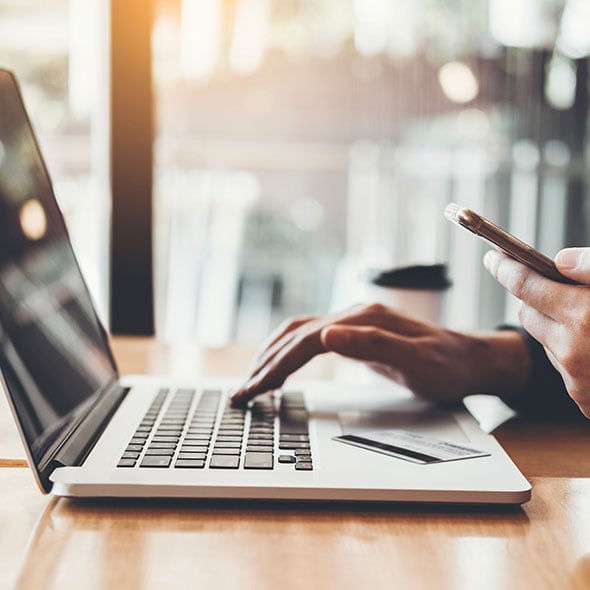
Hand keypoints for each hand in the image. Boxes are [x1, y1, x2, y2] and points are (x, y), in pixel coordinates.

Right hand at [230, 303, 529, 406]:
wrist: (471, 359)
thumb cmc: (449, 365)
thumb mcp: (419, 360)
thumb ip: (373, 345)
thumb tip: (327, 335)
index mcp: (363, 320)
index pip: (306, 342)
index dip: (276, 366)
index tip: (253, 390)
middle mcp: (353, 315)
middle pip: (295, 335)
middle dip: (264, 364)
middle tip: (240, 393)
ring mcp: (353, 322)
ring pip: (298, 333)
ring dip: (271, 355)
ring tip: (251, 380)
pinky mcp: (355, 333)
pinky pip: (310, 339)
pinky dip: (287, 352)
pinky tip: (280, 365)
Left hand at [484, 247, 589, 417]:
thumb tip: (558, 260)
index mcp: (584, 316)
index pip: (524, 285)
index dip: (505, 268)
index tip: (492, 258)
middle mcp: (572, 351)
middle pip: (527, 314)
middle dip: (532, 296)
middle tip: (546, 284)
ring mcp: (577, 379)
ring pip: (545, 340)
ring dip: (555, 326)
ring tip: (587, 319)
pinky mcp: (585, 400)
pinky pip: (562, 366)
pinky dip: (571, 352)